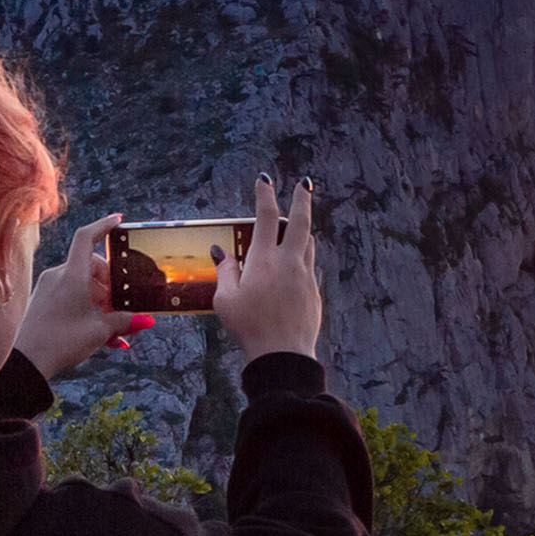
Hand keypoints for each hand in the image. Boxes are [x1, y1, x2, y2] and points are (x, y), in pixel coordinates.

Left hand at [17, 214, 155, 380]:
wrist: (28, 363)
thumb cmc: (61, 342)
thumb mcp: (99, 331)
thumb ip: (124, 321)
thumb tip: (146, 320)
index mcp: (72, 275)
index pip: (87, 237)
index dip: (103, 225)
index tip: (118, 220)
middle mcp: (58, 276)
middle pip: (92, 267)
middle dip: (110, 286)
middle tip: (121, 307)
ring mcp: (49, 288)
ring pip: (83, 287)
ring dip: (101, 304)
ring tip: (115, 332)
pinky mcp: (44, 302)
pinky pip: (72, 299)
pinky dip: (88, 312)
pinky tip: (103, 338)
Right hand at [213, 176, 321, 364]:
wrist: (283, 355)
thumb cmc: (249, 328)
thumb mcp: (226, 300)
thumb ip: (226, 271)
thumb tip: (220, 251)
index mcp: (264, 259)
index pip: (265, 215)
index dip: (264, 194)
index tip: (264, 180)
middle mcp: (288, 262)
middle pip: (300, 220)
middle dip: (302, 198)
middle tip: (304, 183)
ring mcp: (305, 276)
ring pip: (308, 242)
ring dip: (302, 229)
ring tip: (296, 224)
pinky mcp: (314, 292)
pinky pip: (309, 265)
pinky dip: (303, 255)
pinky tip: (296, 263)